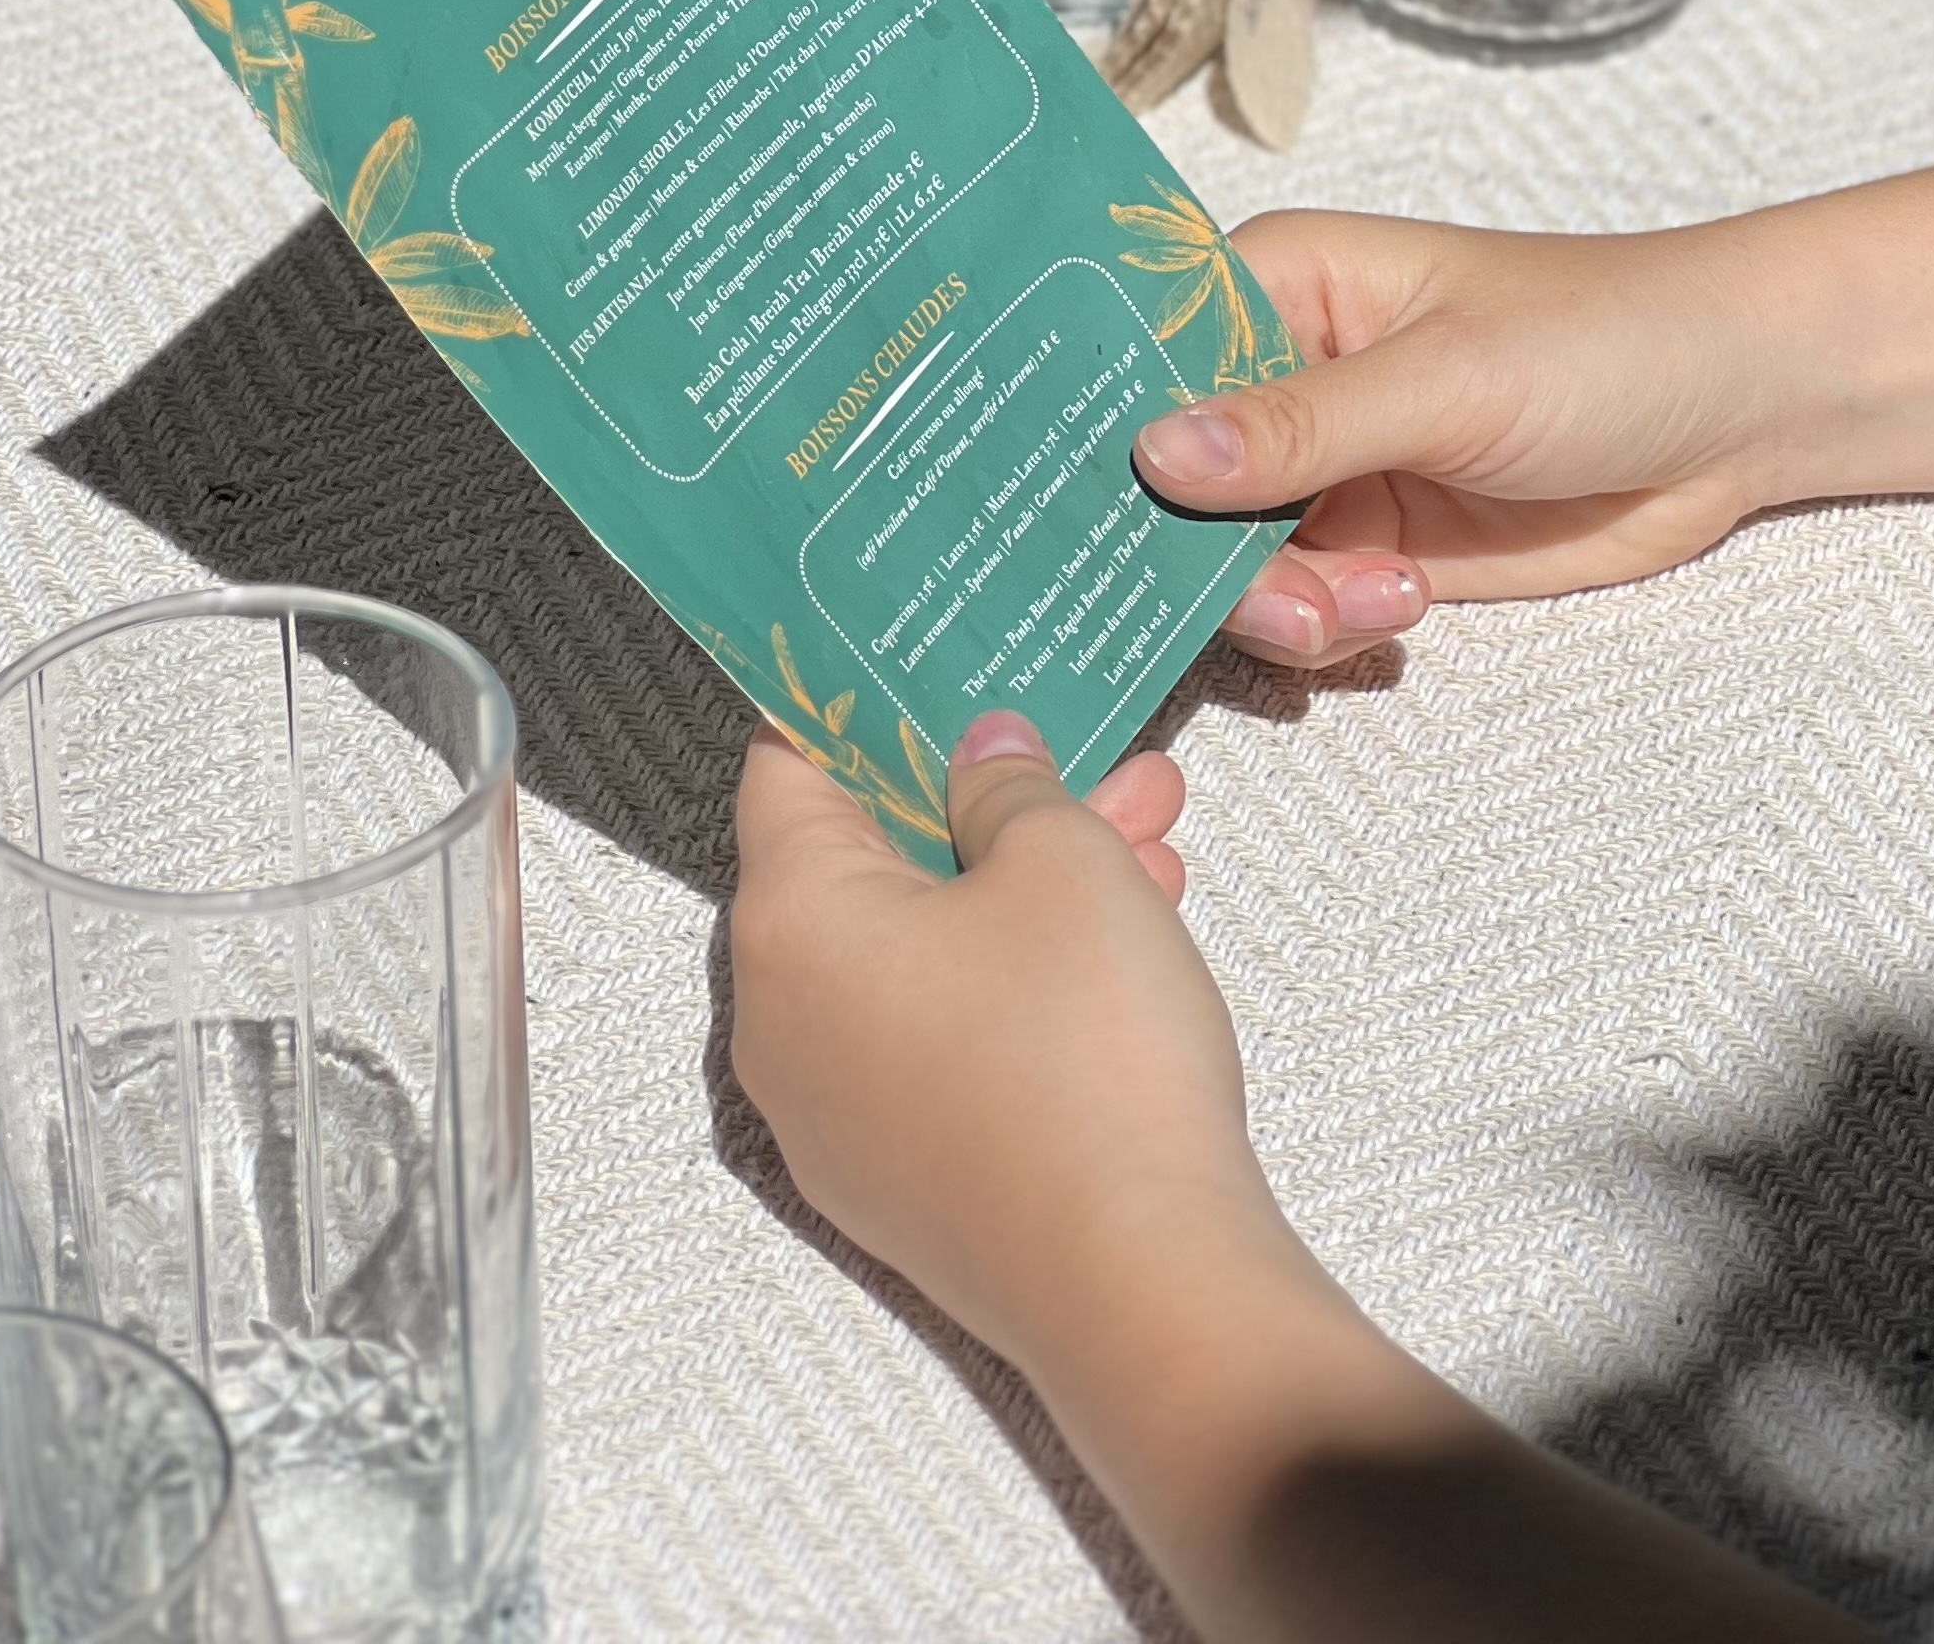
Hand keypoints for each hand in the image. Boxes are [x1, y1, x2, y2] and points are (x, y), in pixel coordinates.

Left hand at [728, 717, 1291, 1384]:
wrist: (1138, 1281)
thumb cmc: (1082, 1045)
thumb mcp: (1062, 861)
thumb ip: (1007, 782)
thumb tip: (976, 752)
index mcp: (787, 925)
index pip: (787, 766)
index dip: (859, 699)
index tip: (928, 653)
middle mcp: (780, 1023)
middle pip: (871, 862)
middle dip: (992, 797)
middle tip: (1101, 752)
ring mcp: (837, 1114)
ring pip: (925, 950)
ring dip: (1030, 882)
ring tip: (1152, 836)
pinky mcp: (903, 1178)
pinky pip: (943, 1033)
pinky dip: (1019, 974)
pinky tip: (1130, 936)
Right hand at [1136, 209, 1796, 669]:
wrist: (1736, 408)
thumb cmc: (1603, 337)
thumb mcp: (1445, 377)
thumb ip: (1300, 425)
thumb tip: (1154, 455)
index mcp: (1278, 284)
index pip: (1142, 357)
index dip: (1106, 434)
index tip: (1079, 513)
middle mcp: (1283, 374)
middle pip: (1172, 483)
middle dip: (1203, 555)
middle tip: (1276, 595)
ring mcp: (1329, 468)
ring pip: (1230, 564)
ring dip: (1284, 604)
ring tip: (1381, 595)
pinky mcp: (1376, 543)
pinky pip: (1301, 606)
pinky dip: (1334, 624)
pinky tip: (1407, 604)